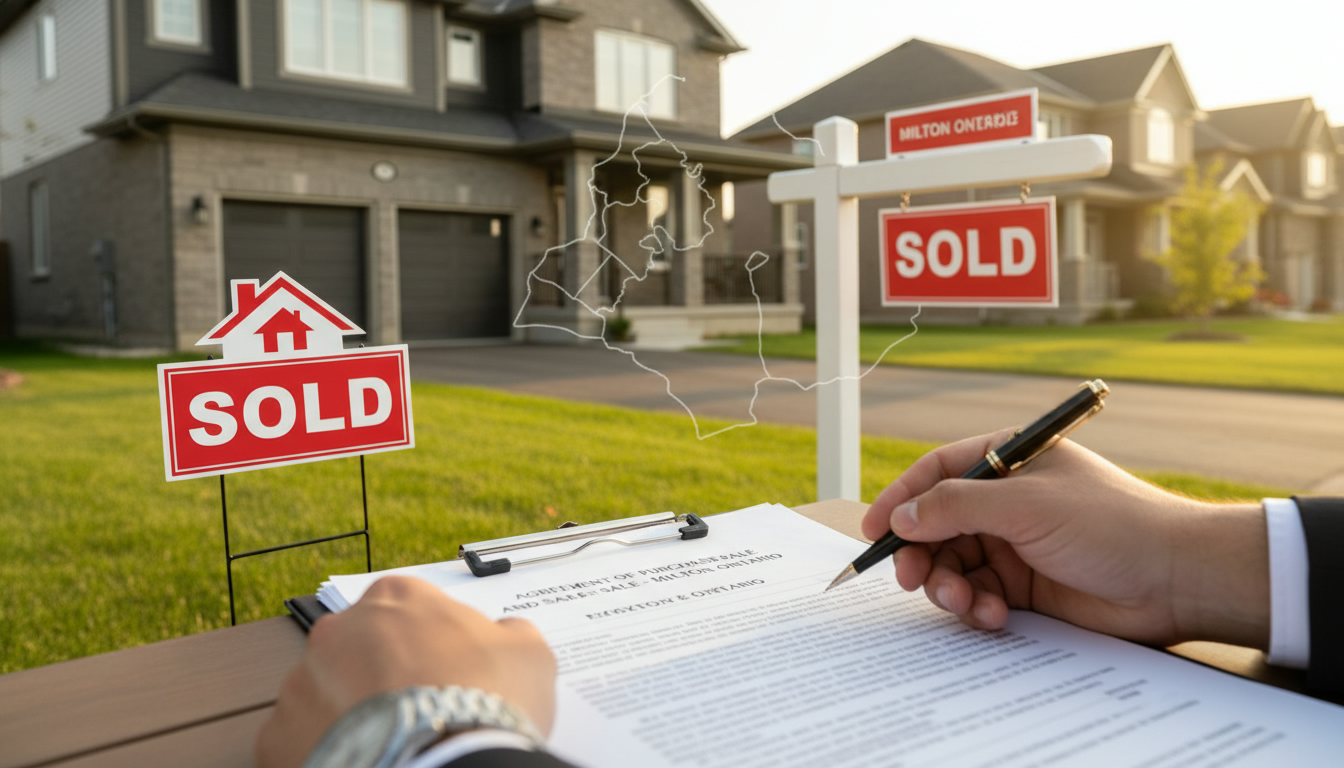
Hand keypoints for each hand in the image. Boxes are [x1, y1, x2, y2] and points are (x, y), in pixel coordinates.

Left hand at [255, 575, 555, 767]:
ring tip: (390, 742)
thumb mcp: (527, 652)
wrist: (442, 765)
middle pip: (357, 646)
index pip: (406, 605)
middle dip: (380, 673)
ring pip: (324, 694)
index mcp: (396, 597)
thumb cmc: (484, 701)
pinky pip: (298, 740)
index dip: (428, 638)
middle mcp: (339, 630)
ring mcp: (302, 683)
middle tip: (416, 708)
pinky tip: (362, 760)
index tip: (443, 666)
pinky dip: (324, 750)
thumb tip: (504, 635)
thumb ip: (508, 632)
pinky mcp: (278, 736)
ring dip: (349, 713)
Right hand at [861, 430, 1268, 649]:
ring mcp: (1014, 544)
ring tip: (964, 602)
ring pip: (953, 564)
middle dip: (921, 554)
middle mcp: (1006, 500)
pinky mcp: (1025, 586)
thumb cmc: (1111, 523)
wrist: (1175, 580)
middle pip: (936, 525)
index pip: (936, 472)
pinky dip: (975, 607)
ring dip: (949, 586)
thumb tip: (901, 514)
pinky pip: (978, 594)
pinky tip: (991, 615)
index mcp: (1008, 460)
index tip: (872, 530)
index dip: (900, 499)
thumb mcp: (1025, 504)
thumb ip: (955, 506)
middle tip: (912, 579)